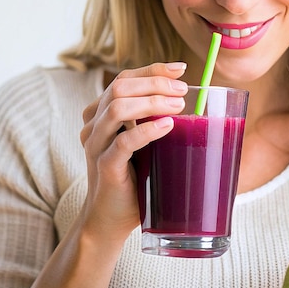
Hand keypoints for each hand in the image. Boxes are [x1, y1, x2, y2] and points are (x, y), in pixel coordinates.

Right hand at [79, 62, 186, 240]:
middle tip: (183, 91)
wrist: (111, 219)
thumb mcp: (145, 146)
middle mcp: (94, 125)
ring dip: (152, 101)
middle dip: (155, 82)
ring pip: (117, 108)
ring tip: (179, 107)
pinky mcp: (104, 166)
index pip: (124, 79)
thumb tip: (194, 106)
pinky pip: (123, 142)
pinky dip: (147, 130)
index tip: (180, 68)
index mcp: (102, 116)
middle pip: (120, 86)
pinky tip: (168, 125)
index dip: (152, 69)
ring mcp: (97, 145)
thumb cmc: (133, 181)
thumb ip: (155, 123)